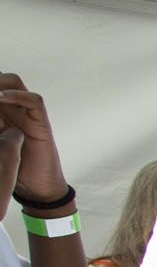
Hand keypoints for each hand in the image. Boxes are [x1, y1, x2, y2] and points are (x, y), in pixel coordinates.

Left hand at [0, 75, 66, 204]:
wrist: (34, 187)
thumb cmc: (12, 169)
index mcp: (0, 111)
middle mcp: (13, 108)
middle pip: (2, 79)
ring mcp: (28, 113)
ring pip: (15, 83)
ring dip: (0, 83)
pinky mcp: (41, 122)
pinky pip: (34, 100)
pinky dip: (18, 95)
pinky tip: (1, 98)